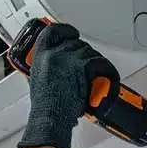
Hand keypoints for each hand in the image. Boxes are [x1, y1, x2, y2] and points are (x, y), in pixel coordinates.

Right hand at [18, 23, 118, 147]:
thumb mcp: (38, 80)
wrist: (51, 117)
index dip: (65, 30)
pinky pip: (101, 63)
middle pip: (76, 43)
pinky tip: (107, 78)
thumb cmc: (46, 106)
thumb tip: (59, 65)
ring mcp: (69, 58)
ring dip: (96, 64)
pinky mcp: (83, 66)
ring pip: (90, 53)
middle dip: (84, 55)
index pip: (53, 31)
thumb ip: (48, 67)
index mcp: (40, 56)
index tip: (72, 33)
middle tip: (88, 68)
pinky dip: (108, 71)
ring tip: (97, 77)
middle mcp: (54, 53)